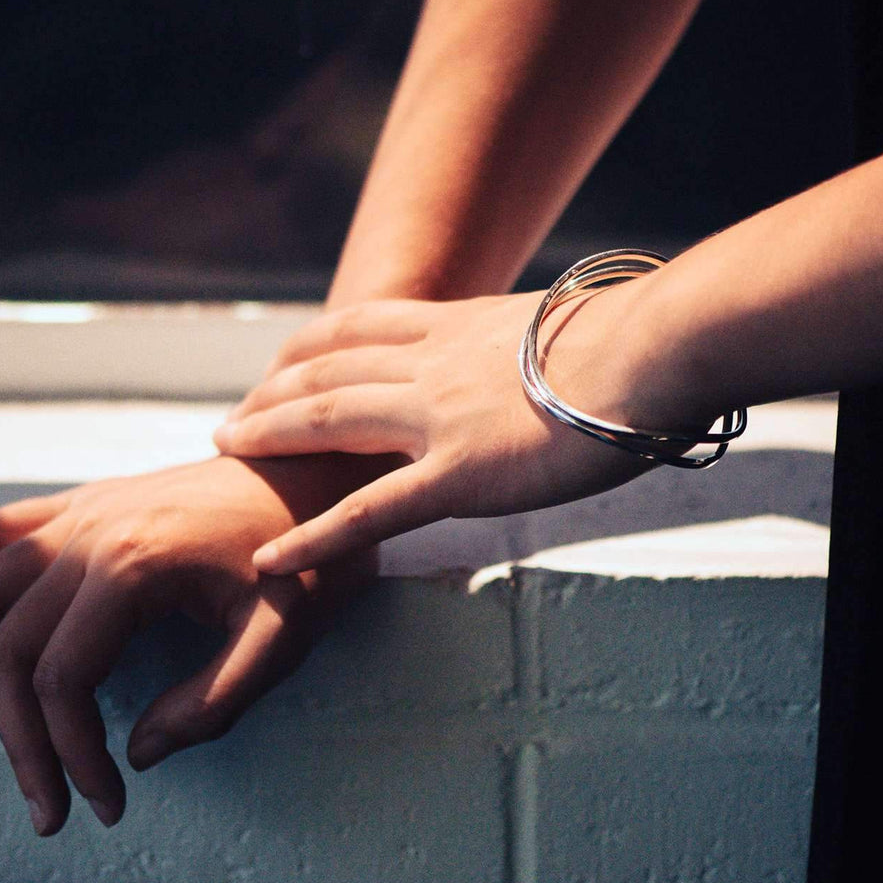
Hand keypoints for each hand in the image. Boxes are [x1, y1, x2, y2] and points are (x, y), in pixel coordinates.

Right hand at [0, 456, 376, 835]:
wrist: (325, 473)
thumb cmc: (313, 557)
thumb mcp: (284, 638)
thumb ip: (212, 703)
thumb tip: (134, 754)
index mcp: (136, 563)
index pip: (64, 678)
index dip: (71, 754)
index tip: (104, 804)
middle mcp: (92, 529)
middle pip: (12, 647)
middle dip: (19, 740)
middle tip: (44, 810)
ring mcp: (84, 509)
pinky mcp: (87, 501)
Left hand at [213, 286, 664, 575]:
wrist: (658, 349)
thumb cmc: (643, 339)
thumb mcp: (570, 324)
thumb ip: (539, 343)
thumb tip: (565, 353)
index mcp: (461, 325)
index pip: (359, 326)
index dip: (308, 345)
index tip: (279, 363)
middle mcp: (434, 363)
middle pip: (325, 370)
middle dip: (270, 394)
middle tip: (232, 420)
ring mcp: (439, 419)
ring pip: (328, 421)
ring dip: (268, 438)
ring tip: (225, 453)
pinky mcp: (459, 477)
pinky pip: (367, 513)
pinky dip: (312, 538)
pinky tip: (269, 558)